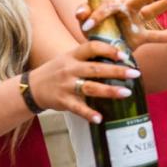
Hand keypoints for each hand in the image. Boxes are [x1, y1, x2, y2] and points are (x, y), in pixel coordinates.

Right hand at [26, 40, 141, 122]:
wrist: (31, 87)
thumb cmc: (57, 71)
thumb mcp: (68, 58)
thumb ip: (88, 57)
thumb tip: (117, 56)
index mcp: (73, 56)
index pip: (91, 47)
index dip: (108, 49)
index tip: (123, 54)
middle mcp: (70, 69)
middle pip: (95, 68)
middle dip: (117, 70)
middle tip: (135, 73)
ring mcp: (66, 85)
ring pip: (90, 88)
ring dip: (109, 91)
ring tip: (126, 93)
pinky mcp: (62, 101)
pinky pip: (77, 108)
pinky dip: (88, 114)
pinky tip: (100, 118)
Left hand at [77, 0, 166, 48]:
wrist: (98, 45)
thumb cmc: (93, 29)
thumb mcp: (85, 22)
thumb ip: (83, 14)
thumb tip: (82, 12)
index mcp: (113, 2)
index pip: (109, 4)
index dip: (98, 14)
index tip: (87, 25)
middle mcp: (128, 8)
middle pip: (137, 0)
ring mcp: (137, 21)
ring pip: (152, 11)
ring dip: (164, 5)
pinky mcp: (142, 36)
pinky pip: (159, 37)